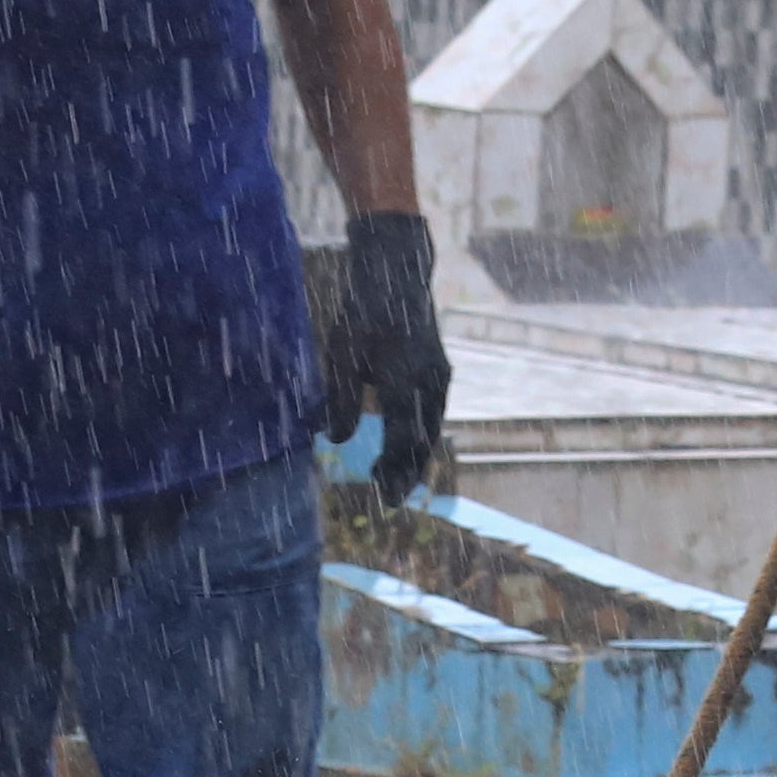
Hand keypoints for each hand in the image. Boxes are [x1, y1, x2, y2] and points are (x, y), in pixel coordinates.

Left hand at [311, 209, 452, 502]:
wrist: (398, 275)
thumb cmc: (364, 312)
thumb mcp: (342, 353)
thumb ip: (341, 398)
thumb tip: (336, 440)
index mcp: (405, 378)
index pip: (403, 438)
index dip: (394, 470)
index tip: (382, 495)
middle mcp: (430, 382)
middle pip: (423, 442)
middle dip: (407, 473)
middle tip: (388, 500)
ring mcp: (440, 378)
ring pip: (432, 430)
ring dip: (414, 457)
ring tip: (390, 478)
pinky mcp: (440, 374)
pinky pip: (434, 415)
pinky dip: (420, 436)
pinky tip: (404, 448)